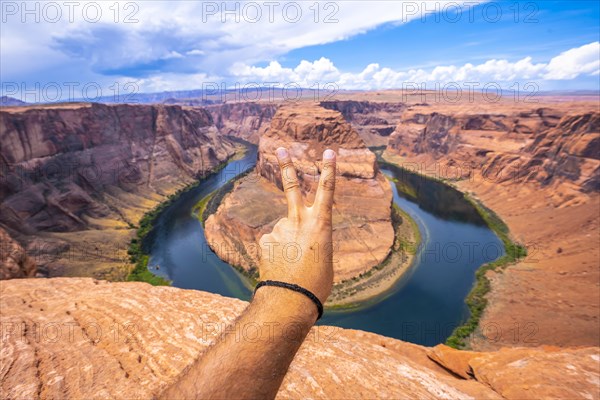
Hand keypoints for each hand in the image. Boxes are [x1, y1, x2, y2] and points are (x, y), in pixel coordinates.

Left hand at [258, 147, 335, 303]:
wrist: (289, 299)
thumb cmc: (316, 284)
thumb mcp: (324, 257)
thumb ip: (313, 240)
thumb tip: (300, 238)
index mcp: (320, 225)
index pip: (326, 191)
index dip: (328, 170)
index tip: (328, 152)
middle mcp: (298, 221)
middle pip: (291, 186)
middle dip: (286, 165)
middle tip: (280, 148)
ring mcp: (279, 228)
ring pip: (284, 230)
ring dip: (287, 242)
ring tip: (292, 265)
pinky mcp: (265, 239)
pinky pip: (273, 242)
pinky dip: (277, 252)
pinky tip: (280, 267)